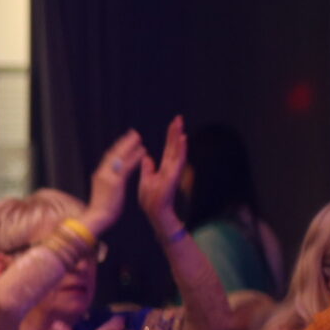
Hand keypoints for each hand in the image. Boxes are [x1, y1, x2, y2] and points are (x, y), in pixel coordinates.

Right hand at [83, 131, 146, 234]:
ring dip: (130, 146)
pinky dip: (135, 158)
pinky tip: (143, 151)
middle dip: (124, 142)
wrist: (97, 217)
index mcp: (99, 175)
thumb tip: (113, 180)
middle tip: (134, 133)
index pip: (109, 157)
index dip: (118, 148)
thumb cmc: (102, 209)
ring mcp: (108, 177)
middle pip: (113, 153)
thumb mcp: (104, 192)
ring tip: (139, 138)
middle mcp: (102, 173)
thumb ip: (109, 183)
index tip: (125, 140)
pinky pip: (127, 167)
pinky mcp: (115, 183)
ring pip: (119, 157)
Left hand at [136, 116, 187, 230]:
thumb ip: (148, 168)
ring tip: (180, 125)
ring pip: (178, 151)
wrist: (154, 211)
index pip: (168, 148)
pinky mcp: (173, 176)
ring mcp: (173, 171)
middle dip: (176, 132)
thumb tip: (146, 156)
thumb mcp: (146, 179)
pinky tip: (183, 140)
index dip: (170, 136)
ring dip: (179, 138)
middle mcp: (170, 167)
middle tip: (178, 118)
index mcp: (164, 167)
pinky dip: (181, 150)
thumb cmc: (151, 198)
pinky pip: (178, 161)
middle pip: (174, 146)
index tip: (173, 123)